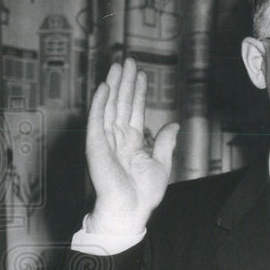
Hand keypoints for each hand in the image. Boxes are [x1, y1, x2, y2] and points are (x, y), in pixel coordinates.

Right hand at [85, 58, 177, 234]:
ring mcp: (105, 140)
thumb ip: (165, 143)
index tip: (142, 75)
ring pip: (109, 106)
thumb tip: (173, 125)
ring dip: (114, 85)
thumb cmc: (144, 194)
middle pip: (122, 103)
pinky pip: (97, 119)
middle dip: (126, 82)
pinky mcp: (96, 145)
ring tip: (119, 65)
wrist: (130, 210)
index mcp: (132, 142)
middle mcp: (117, 138)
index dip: (139, 92)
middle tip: (129, 60)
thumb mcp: (161, 164)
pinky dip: (100, 102)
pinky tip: (105, 86)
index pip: (135, 111)